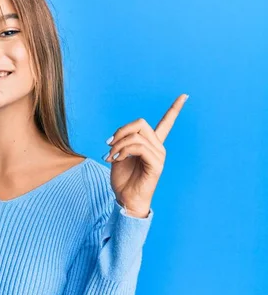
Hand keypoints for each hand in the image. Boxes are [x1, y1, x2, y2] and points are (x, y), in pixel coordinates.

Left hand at [103, 94, 188, 217]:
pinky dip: (123, 151)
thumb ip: (121, 141)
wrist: (125, 198)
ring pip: (137, 136)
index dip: (175, 109)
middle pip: (141, 123)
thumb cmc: (122, 178)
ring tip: (110, 157)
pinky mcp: (156, 164)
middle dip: (121, 131)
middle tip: (109, 144)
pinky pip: (139, 148)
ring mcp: (159, 155)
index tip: (185, 95)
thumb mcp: (118, 154)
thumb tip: (118, 136)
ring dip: (118, 145)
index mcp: (151, 143)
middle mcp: (158, 147)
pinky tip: (116, 160)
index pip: (166, 123)